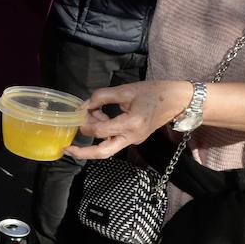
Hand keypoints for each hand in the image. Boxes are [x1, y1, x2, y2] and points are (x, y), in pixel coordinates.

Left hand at [64, 80, 194, 160]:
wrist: (178, 101)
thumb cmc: (155, 92)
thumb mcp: (126, 90)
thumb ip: (102, 97)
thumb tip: (84, 105)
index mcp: (131, 124)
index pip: (100, 130)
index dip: (85, 123)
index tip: (78, 113)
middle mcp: (132, 137)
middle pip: (102, 153)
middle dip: (83, 153)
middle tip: (66, 149)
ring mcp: (133, 140)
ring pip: (107, 149)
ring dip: (93, 138)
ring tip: (88, 118)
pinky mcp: (133, 139)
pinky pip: (114, 141)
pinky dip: (103, 133)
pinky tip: (100, 118)